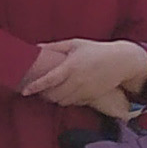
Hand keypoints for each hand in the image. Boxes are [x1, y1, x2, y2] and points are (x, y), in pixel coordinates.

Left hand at [21, 38, 143, 116]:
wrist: (121, 62)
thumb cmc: (96, 50)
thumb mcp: (75, 44)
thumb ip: (54, 46)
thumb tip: (35, 47)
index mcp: (71, 66)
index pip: (49, 80)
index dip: (35, 87)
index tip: (25, 91)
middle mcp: (77, 81)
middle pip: (53, 95)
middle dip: (43, 94)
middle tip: (38, 89)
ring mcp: (85, 91)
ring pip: (62, 102)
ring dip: (54, 98)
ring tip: (50, 91)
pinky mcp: (91, 97)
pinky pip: (73, 103)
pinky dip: (66, 100)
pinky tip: (65, 92)